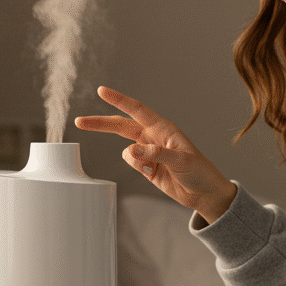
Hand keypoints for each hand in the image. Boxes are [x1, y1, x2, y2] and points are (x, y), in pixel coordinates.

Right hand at [75, 86, 237, 222]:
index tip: (102, 91)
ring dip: (134, 159)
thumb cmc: (200, 172)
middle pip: (122, 126)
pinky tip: (153, 174)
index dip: (119, 100)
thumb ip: (156, 154)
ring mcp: (149, 152)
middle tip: (80, 122)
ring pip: (127, 150)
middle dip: (101, 124)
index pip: (137, 110)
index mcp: (164, 128)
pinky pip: (132, 164)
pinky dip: (138, 169)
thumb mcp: (181, 161)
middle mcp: (154, 137)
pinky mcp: (147, 167)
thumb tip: (132, 150)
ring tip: (152, 169)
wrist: (205, 194)